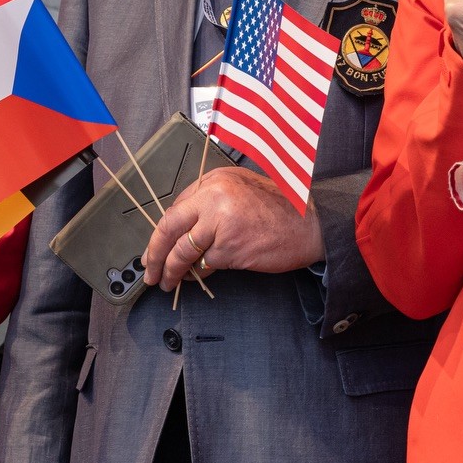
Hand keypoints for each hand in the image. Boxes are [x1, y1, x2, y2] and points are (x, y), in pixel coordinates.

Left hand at [143, 164, 324, 291]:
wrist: (312, 225)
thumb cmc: (283, 211)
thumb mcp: (242, 193)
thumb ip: (211, 205)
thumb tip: (183, 233)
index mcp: (214, 180)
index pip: (175, 209)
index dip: (161, 234)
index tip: (154, 249)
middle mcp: (213, 196)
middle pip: (169, 228)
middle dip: (154, 253)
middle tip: (149, 270)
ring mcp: (220, 222)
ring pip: (183, 251)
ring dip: (173, 271)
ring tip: (169, 282)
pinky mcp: (229, 248)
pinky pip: (205, 265)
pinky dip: (200, 274)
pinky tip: (199, 278)